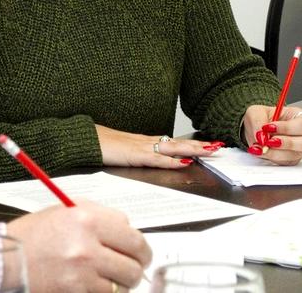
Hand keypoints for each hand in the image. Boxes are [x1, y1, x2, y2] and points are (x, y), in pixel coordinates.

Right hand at [6, 200, 150, 292]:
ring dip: (120, 282)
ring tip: (107, 276)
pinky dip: (104, 292)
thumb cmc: (34, 235)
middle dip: (135, 267)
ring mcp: (83, 273)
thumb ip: (100, 215)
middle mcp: (87, 245)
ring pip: (124, 284)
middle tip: (130, 268)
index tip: (140, 253)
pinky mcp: (77, 292)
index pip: (134, 236)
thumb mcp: (66, 211)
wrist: (9, 260)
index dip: (141, 248)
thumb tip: (128, 228)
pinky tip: (92, 284)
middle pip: (134, 263)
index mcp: (86, 219)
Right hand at [95, 125, 222, 167]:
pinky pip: (156, 158)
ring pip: (172, 148)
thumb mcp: (120, 150)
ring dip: (192, 150)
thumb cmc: (99, 145)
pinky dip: (171, 161)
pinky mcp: (134, 155)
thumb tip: (145, 158)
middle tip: (218, 146)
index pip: (171, 142)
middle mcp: (145, 142)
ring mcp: (140, 147)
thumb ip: (134, 154)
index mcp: (142, 142)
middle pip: (177, 143)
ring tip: (209, 151)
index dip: (189, 143)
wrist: (84, 139)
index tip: (206, 144)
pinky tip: (183, 162)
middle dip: (198, 145)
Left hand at [242, 105, 301, 163]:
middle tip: (270, 141)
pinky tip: (261, 152)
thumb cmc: (261, 118)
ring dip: (276, 153)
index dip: (287, 128)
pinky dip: (272, 158)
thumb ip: (258, 121)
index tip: (269, 128)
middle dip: (288, 143)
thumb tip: (261, 136)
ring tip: (261, 147)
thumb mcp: (255, 112)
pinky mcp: (291, 159)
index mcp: (300, 117)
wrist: (256, 130)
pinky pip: (286, 162)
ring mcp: (300, 148)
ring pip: (296, 155)